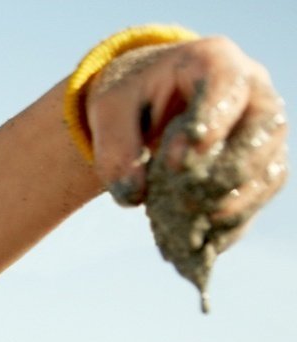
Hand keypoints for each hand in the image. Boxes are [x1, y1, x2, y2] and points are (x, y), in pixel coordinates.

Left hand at [84, 37, 286, 223]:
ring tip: (197, 227)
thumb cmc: (131, 98)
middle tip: (184, 200)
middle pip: (264, 128)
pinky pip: (260, 196)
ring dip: (237, 203)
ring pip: (270, 167)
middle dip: (228, 170)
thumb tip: (134, 196)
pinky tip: (207, 242)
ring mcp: (263, 129)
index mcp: (215, 61)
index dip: (208, 124)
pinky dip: (236, 222)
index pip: (226, 87)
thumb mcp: (109, 112)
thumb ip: (115, 149)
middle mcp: (253, 90)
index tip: (174, 162)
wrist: (148, 101)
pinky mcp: (261, 163)